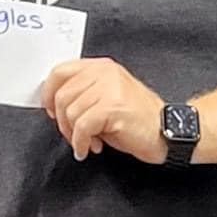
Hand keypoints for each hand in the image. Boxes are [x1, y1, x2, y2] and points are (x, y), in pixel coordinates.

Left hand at [40, 56, 164, 164]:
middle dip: (62, 122)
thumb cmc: (138, 120)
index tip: (50, 110)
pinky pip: (81, 127)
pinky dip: (80, 143)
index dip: (49, 93)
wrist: (168, 132)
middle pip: (62, 96)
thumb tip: (55, 105)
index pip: (60, 72)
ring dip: (73, 135)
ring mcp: (110, 88)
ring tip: (88, 142)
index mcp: (102, 67)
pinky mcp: (113, 107)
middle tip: (74, 135)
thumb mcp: (107, 99)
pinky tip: (90, 148)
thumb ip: (83, 94)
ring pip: (70, 112)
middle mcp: (105, 73)